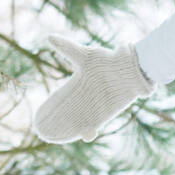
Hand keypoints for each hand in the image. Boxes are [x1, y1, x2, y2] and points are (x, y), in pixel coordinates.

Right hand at [33, 36, 154, 142]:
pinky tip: (85, 136)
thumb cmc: (109, 61)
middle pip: (70, 112)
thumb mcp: (86, 56)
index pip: (63, 97)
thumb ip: (67, 48)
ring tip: (61, 138)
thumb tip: (49, 36)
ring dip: (72, 129)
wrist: (131, 70)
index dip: (54, 104)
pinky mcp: (108, 113)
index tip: (43, 112)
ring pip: (81, 120)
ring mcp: (98, 105)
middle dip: (60, 121)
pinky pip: (97, 124)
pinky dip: (91, 131)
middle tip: (47, 130)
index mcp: (81, 84)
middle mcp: (88, 97)